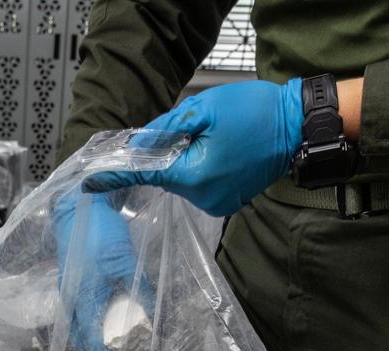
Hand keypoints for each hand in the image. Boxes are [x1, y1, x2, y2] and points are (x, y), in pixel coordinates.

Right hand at [52, 188, 149, 350]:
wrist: (78, 206)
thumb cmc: (100, 234)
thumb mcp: (126, 262)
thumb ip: (140, 292)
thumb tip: (154, 318)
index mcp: (84, 299)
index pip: (91, 340)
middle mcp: (71, 299)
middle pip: (79, 338)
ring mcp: (68, 290)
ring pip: (76, 326)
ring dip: (90, 340)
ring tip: (109, 346)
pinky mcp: (69, 281)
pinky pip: (76, 313)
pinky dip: (87, 324)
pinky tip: (101, 320)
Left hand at [83, 79, 303, 216]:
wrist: (300, 126)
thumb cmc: (256, 112)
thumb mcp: (204, 109)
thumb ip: (165, 128)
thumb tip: (137, 144)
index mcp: (193, 175)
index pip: (144, 174)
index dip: (114, 174)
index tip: (89, 181)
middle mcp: (202, 197)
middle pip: (164, 176)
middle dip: (165, 155)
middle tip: (187, 131)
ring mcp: (216, 203)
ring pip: (182, 181)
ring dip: (184, 161)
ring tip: (212, 139)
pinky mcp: (226, 202)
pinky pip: (199, 186)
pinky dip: (199, 169)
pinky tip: (218, 151)